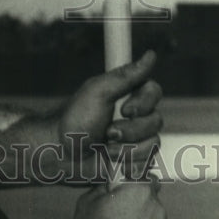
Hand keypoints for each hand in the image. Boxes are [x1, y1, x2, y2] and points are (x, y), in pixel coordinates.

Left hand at [56, 50, 162, 177]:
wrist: (62, 153)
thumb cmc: (74, 119)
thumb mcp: (99, 92)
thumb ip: (127, 75)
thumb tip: (150, 55)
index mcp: (126, 95)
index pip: (154, 91)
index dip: (144, 103)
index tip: (124, 109)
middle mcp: (134, 116)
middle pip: (156, 121)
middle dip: (130, 130)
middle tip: (107, 132)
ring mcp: (134, 139)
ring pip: (153, 144)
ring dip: (126, 148)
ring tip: (105, 148)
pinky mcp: (133, 160)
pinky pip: (147, 163)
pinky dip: (129, 164)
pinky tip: (112, 161)